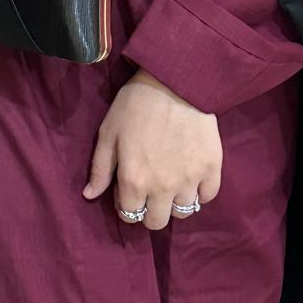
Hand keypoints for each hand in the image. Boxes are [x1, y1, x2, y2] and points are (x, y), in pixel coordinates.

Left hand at [81, 68, 221, 228]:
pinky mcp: (212, 168)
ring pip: (183, 213)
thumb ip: (100, 168)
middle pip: (157, 222)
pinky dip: (199, 193)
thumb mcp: (108, 133)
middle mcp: (162, 188)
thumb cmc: (136, 104)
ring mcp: (190, 180)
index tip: (129, 191)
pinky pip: (207, 197)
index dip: (126, 206)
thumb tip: (90, 196)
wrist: (175, 80)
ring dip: (174, 203)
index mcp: (133, 181)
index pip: (129, 215)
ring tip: (171, 184)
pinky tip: (192, 179)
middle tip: (150, 192)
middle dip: (149, 211)